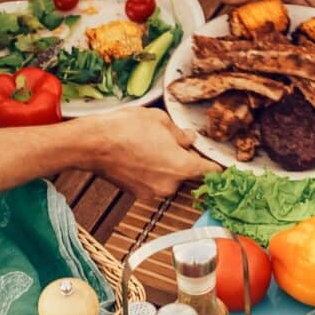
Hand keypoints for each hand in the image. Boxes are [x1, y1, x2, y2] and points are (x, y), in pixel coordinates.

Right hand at [87, 109, 215, 197]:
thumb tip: (189, 140)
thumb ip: (180, 134)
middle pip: (187, 174)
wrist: (93, 144)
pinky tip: (138, 155)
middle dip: (183, 160)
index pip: (209, 171)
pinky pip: (153, 182)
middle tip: (169, 141)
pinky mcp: (137, 194)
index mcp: (181, 167)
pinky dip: (150, 172)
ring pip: (169, 178)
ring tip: (148, 146)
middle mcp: (169, 185)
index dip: (216, 166)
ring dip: (165, 166)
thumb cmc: (125, 129)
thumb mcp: (160, 120)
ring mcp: (152, 192)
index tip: (222, 166)